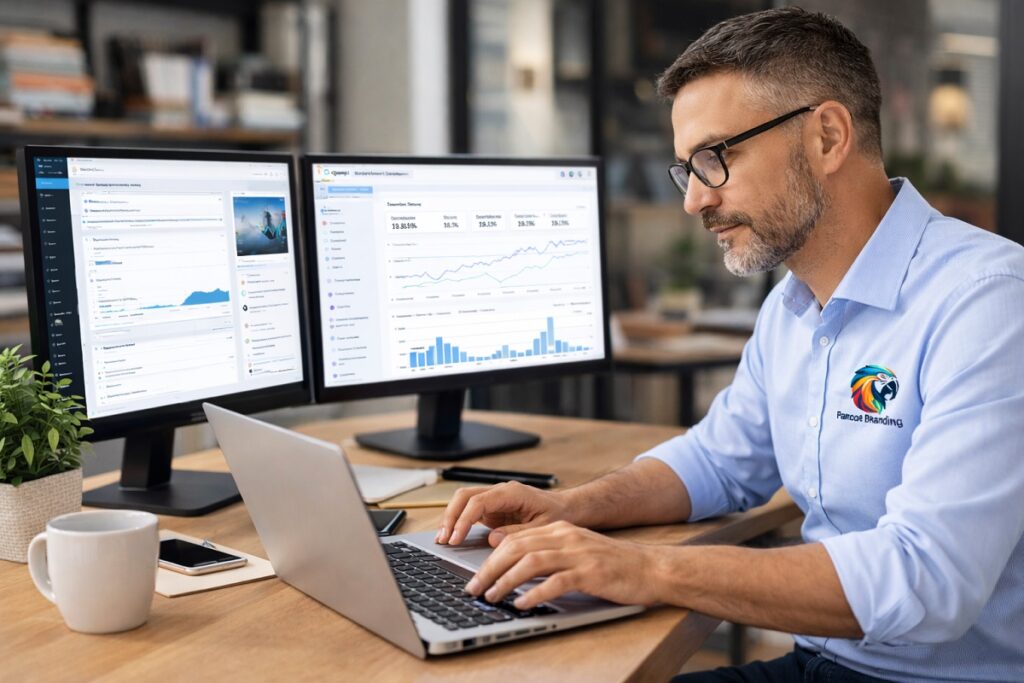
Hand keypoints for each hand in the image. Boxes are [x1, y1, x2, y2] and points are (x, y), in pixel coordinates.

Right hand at [436, 481, 570, 546]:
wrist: (567, 508)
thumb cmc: (558, 515)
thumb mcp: (542, 528)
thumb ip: (517, 533)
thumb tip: (492, 540)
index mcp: (512, 493)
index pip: (478, 501)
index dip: (464, 520)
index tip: (456, 538)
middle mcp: (500, 492)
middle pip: (465, 496)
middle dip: (451, 517)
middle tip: (443, 539)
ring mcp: (494, 499)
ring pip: (463, 501)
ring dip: (451, 518)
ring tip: (443, 540)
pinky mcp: (492, 509)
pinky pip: (470, 511)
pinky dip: (459, 522)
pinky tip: (452, 537)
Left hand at [464, 521, 662, 609]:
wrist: (650, 568)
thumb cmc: (612, 565)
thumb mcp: (575, 551)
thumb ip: (547, 554)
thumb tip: (512, 567)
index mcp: (560, 530)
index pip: (515, 538)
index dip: (490, 557)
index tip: (475, 577)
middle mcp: (566, 537)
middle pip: (516, 547)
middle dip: (490, 569)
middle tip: (474, 588)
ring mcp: (578, 554)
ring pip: (531, 562)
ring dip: (506, 580)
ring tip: (492, 596)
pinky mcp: (590, 573)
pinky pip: (556, 582)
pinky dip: (535, 593)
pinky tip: (522, 604)